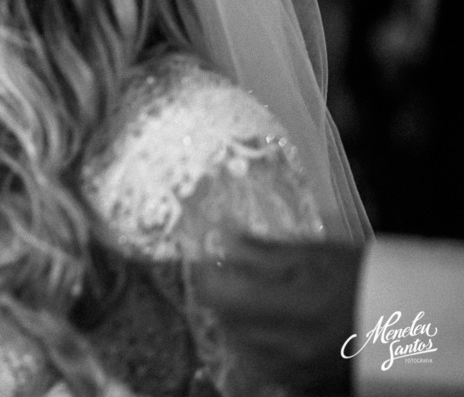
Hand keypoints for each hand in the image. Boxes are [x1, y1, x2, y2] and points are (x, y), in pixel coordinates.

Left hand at [187, 236, 362, 394]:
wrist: (414, 323)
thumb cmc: (363, 279)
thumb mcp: (316, 254)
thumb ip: (264, 251)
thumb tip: (221, 238)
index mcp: (293, 307)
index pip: (221, 295)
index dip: (206, 275)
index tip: (207, 260)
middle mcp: (290, 346)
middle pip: (226, 322)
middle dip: (221, 297)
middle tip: (231, 277)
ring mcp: (297, 372)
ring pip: (241, 348)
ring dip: (237, 322)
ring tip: (253, 302)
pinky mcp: (306, 386)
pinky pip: (264, 368)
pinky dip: (257, 347)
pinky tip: (271, 330)